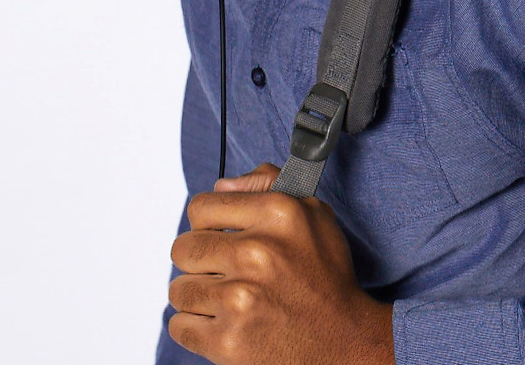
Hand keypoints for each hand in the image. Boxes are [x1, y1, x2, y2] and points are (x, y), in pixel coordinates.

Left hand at [168, 162, 393, 364]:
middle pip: (183, 248)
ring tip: (225, 298)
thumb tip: (221, 186)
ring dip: (197, 295)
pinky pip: (180, 326)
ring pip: (179, 289)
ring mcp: (241, 299)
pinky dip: (194, 326)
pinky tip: (221, 321)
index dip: (204, 223)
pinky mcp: (229, 341)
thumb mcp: (312, 213)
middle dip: (197, 260)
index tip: (215, 236)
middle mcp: (257, 253)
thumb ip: (266, 184)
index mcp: (276, 214)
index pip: (200, 208)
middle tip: (219, 270)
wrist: (346, 341)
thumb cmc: (326, 277)